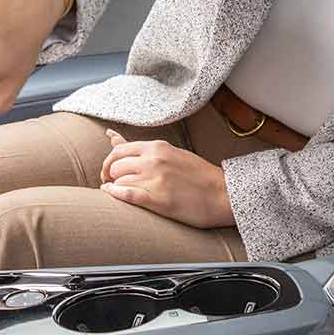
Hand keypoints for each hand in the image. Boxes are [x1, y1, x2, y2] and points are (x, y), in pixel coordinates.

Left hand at [99, 129, 234, 227]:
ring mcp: (156, 180)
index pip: (118, 150)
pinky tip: (113, 195)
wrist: (223, 195)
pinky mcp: (159, 200)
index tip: (110, 173)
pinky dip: (116, 195)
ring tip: (122, 194)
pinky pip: (127, 195)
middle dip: (111, 177)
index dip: (109, 163)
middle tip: (113, 185)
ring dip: (117, 189)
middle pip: (115, 167)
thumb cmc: (199, 175)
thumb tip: (110, 134)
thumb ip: (141, 148)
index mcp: (157, 147)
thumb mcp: (170, 153)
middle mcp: (154, 161)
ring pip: (119, 182)